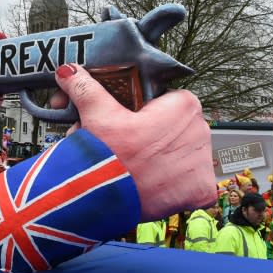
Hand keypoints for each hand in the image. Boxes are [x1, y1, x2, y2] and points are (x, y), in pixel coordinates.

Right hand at [53, 63, 215, 220]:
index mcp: (183, 105)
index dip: (144, 112)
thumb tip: (69, 72)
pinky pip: (191, 183)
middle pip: (173, 127)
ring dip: (161, 158)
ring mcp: (203, 162)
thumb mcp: (97, 115)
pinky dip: (175, 185)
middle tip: (126, 145)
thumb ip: (86, 88)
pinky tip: (154, 183)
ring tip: (134, 165)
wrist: (105, 199)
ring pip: (180, 154)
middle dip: (150, 135)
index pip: (167, 101)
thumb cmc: (108, 158)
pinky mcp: (200, 189)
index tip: (129, 122)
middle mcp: (201, 131)